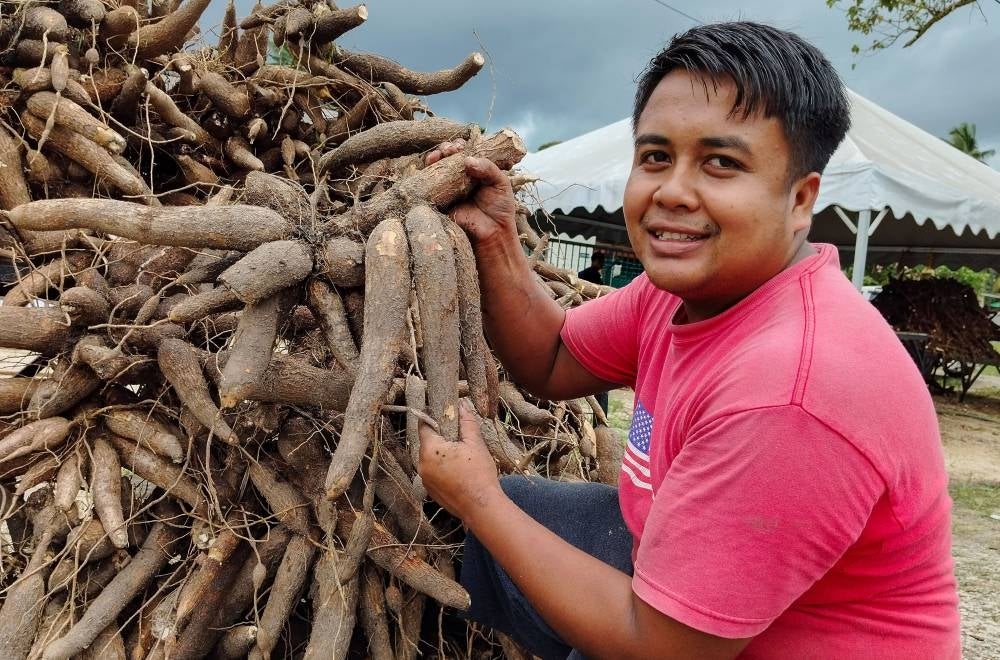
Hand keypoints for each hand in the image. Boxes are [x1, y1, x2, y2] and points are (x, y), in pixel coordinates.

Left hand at [418, 400, 503, 523]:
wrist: (481, 507)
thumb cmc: (479, 474)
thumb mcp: (475, 443)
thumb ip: (466, 422)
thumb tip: (463, 405)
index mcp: (430, 450)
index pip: (424, 426)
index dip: (433, 417)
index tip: (443, 414)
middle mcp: (421, 465)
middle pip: (427, 443)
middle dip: (440, 437)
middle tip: (457, 436)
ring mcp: (424, 480)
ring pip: (429, 458)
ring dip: (441, 454)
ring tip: (460, 455)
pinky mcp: (430, 491)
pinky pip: (432, 473)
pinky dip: (441, 468)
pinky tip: (458, 470)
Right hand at [424, 140, 518, 251]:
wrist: (492, 233)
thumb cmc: (500, 208)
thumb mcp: (501, 183)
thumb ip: (488, 168)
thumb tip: (467, 160)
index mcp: (475, 171)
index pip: (464, 152)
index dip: (460, 146)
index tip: (460, 146)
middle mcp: (460, 177)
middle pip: (448, 157)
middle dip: (446, 149)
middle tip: (450, 150)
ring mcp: (448, 188)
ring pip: (436, 168)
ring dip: (435, 157)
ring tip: (439, 155)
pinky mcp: (439, 200)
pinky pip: (429, 185)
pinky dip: (426, 174)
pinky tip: (430, 167)